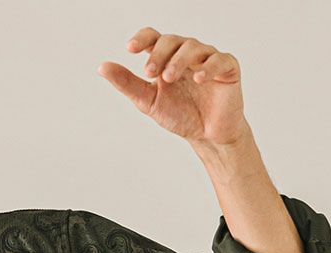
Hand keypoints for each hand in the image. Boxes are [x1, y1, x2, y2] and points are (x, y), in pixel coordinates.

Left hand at [98, 26, 246, 147]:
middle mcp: (187, 53)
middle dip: (159, 54)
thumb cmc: (181, 116)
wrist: (208, 137)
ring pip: (192, 47)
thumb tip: (103, 67)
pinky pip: (218, 60)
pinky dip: (207, 67)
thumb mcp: (149, 101)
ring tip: (168, 78)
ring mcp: (208, 57)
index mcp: (168, 57)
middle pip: (172, 40)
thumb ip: (128, 84)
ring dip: (178, 60)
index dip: (143, 39)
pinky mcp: (228, 67)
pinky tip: (198, 78)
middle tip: (149, 72)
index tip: (130, 49)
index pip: (154, 38)